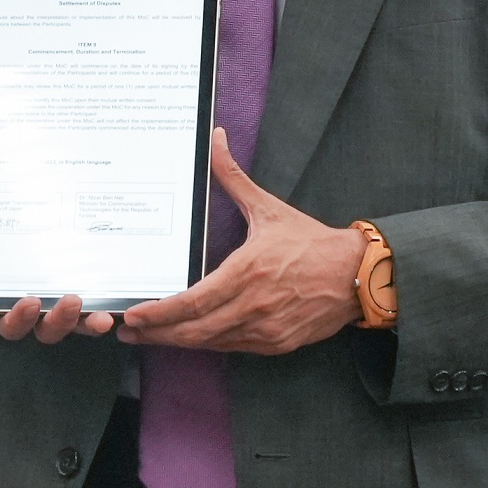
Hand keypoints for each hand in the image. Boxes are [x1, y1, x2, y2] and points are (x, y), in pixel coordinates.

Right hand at [0, 211, 113, 342]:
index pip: (7, 320)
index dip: (18, 319)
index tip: (26, 301)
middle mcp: (32, 304)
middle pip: (45, 330)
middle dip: (58, 322)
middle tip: (69, 300)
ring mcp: (58, 297)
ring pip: (74, 324)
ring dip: (86, 323)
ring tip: (99, 312)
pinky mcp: (81, 283)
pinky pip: (96, 304)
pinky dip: (108, 309)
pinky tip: (120, 303)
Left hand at [118, 130, 365, 355]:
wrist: (359, 275)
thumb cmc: (311, 241)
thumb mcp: (268, 208)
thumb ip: (233, 177)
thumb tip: (214, 138)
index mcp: (248, 271)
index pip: (194, 302)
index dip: (161, 314)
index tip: (135, 315)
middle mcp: (254, 305)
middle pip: (195, 331)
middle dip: (158, 335)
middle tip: (128, 331)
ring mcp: (266, 330)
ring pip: (212, 344)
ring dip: (179, 342)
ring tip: (149, 337)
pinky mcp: (277, 345)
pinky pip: (233, 348)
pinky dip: (209, 344)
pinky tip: (190, 337)